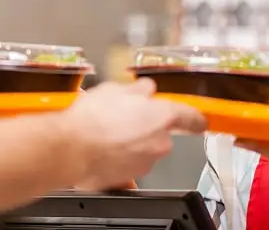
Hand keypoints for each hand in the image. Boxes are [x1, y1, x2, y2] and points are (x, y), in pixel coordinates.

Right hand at [59, 79, 206, 190]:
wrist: (69, 148)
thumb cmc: (92, 118)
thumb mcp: (116, 89)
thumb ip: (138, 90)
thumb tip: (145, 90)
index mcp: (163, 117)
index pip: (192, 118)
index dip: (195, 119)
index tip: (199, 121)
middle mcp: (159, 143)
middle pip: (161, 133)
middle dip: (146, 126)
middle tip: (123, 117)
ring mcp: (144, 163)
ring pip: (144, 149)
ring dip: (131, 142)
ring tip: (107, 132)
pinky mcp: (127, 178)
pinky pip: (128, 164)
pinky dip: (119, 158)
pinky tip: (102, 149)